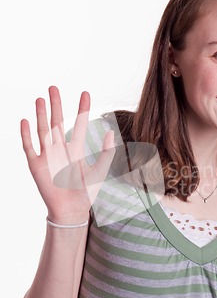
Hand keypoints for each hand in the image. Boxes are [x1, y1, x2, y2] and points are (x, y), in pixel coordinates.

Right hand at [20, 86, 114, 223]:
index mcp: (76, 149)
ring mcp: (47, 156)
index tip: (85, 93)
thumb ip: (107, 153)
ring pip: (43, 130)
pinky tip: (25, 120)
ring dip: (41, 115)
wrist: (72, 210)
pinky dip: (26, 134)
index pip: (78, 123)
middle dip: (56, 105)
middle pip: (57, 121)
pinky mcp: (36, 165)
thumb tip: (111, 133)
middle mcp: (60, 149)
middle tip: (54, 87)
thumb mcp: (100, 171)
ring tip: (41, 99)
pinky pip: (29, 147)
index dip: (82, 109)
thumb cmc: (86, 193)